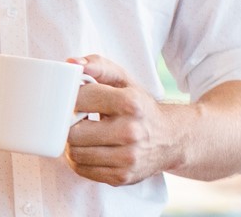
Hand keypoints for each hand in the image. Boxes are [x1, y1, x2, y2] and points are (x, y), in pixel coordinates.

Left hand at [64, 54, 179, 186]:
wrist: (171, 139)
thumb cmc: (140, 107)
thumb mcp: (124, 81)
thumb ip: (98, 66)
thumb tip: (72, 63)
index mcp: (131, 103)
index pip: (81, 99)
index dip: (71, 99)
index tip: (75, 101)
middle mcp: (131, 131)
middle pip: (73, 131)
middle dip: (69, 124)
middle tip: (75, 120)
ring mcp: (127, 158)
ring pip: (75, 153)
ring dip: (71, 144)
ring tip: (81, 134)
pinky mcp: (122, 177)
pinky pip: (82, 170)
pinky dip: (78, 160)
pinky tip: (87, 150)